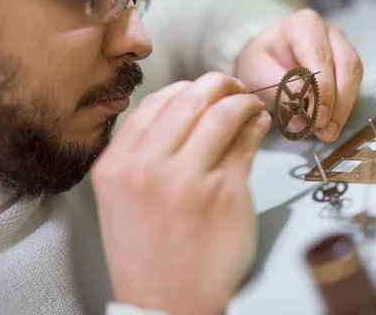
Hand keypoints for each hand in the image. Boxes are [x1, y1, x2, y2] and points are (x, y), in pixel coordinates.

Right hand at [91, 72, 271, 314]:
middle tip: (233, 87)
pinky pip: (246, 142)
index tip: (202, 89)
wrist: (169, 303)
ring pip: (223, 114)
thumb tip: (187, 111)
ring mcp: (188, 179)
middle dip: (219, 83)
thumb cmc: (149, 253)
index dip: (185, 88)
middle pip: (191, 98)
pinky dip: (256, 126)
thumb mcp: (125, 198)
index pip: (155, 102)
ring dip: (243, 101)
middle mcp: (148, 168)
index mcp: (117, 166)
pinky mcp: (225, 193)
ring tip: (251, 105)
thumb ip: (145, 153)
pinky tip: (259, 125)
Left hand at [235, 9, 362, 141]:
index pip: (321, 57)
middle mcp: (330, 33)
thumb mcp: (257, 74)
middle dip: (338, 103)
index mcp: (305, 25)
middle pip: (346, 66)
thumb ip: (280, 90)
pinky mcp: (347, 68)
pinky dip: (343, 110)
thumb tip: (304, 114)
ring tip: (327, 133)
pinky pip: (353, 88)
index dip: (322, 91)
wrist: (264, 62)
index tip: (315, 119)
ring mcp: (342, 48)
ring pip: (354, 78)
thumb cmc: (260, 63)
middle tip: (324, 131)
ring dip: (343, 109)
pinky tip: (329, 125)